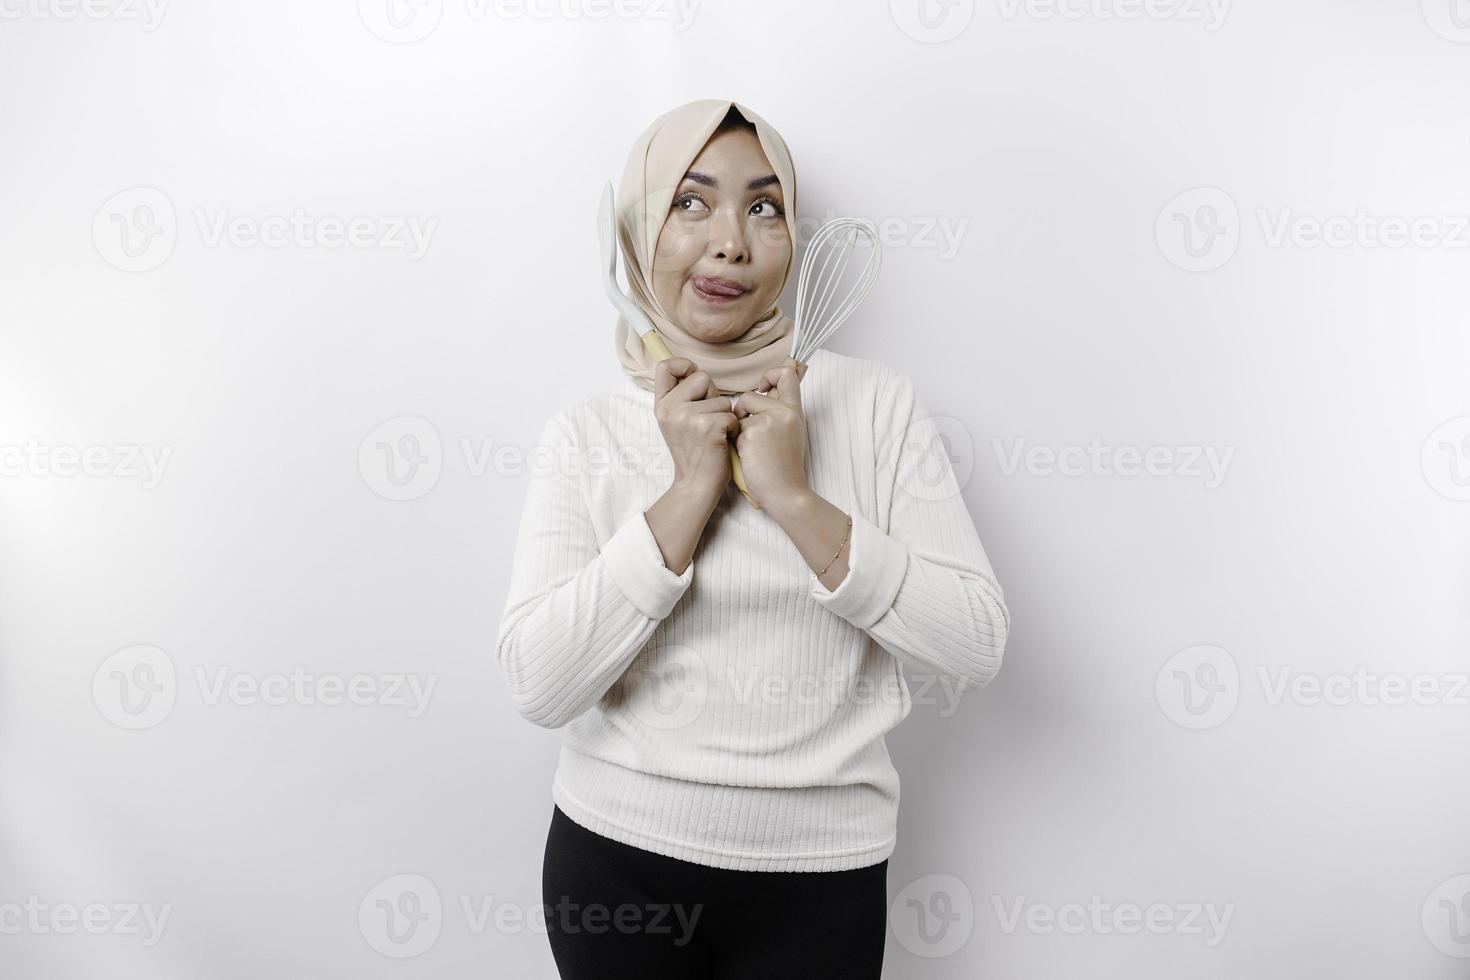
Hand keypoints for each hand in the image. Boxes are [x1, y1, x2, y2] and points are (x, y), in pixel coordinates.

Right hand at [654, 357, 738, 498]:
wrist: (696, 484)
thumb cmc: (694, 452)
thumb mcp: (676, 422)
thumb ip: (681, 397)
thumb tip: (693, 370)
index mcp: (661, 405)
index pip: (666, 366)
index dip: (683, 366)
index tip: (692, 378)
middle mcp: (670, 408)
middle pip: (702, 377)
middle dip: (712, 395)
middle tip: (707, 420)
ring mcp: (688, 417)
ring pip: (722, 399)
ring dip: (725, 415)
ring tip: (715, 435)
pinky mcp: (708, 426)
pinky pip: (731, 414)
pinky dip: (733, 428)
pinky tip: (723, 442)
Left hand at [732, 364, 810, 515]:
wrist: (785, 492)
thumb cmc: (784, 467)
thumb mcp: (790, 433)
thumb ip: (779, 413)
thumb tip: (762, 395)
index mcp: (794, 411)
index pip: (786, 374)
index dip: (770, 375)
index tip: (762, 389)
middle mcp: (783, 411)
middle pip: (749, 395)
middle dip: (742, 413)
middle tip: (750, 434)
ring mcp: (768, 420)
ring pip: (738, 412)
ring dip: (738, 428)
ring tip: (752, 449)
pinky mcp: (752, 432)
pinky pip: (733, 429)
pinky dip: (735, 442)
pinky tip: (748, 456)